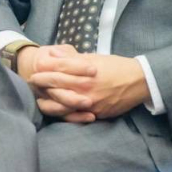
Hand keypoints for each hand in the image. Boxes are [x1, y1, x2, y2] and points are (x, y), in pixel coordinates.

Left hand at [25, 49, 150, 120]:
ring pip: (63, 107)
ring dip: (49, 103)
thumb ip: (73, 58)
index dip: (43, 73)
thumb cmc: (116, 66)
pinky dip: (65, 114)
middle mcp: (86, 90)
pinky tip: (57, 111)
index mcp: (84, 74)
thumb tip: (54, 54)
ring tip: (40, 100)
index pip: (57, 74)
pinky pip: (77, 117)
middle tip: (32, 84)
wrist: (139, 81)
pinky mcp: (97, 114)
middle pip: (56, 90)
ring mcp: (91, 104)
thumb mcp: (94, 58)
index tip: (35, 72)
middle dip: (42, 87)